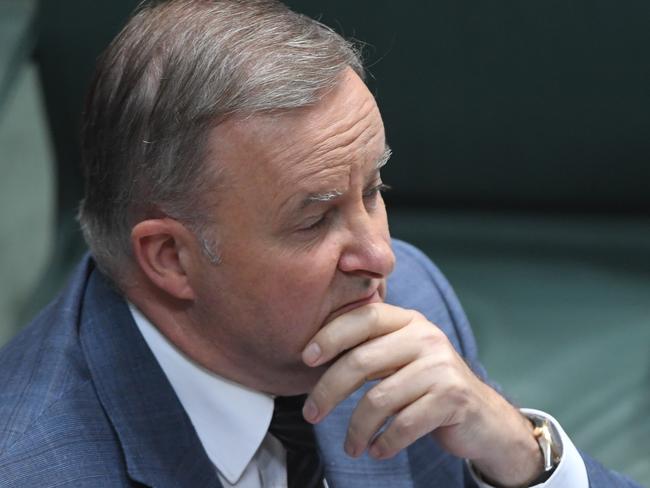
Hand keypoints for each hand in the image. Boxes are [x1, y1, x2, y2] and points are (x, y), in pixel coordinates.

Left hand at [301, 303, 543, 485]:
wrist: (483, 417)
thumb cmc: (428, 386)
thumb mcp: (400, 357)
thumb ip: (368, 348)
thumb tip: (313, 355)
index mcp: (408, 321)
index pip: (363, 318)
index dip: (331, 335)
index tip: (305, 358)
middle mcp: (426, 337)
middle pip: (362, 360)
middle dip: (328, 390)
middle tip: (311, 413)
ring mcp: (441, 366)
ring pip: (379, 399)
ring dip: (356, 429)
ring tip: (351, 446)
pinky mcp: (452, 398)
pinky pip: (403, 424)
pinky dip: (384, 442)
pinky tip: (376, 450)